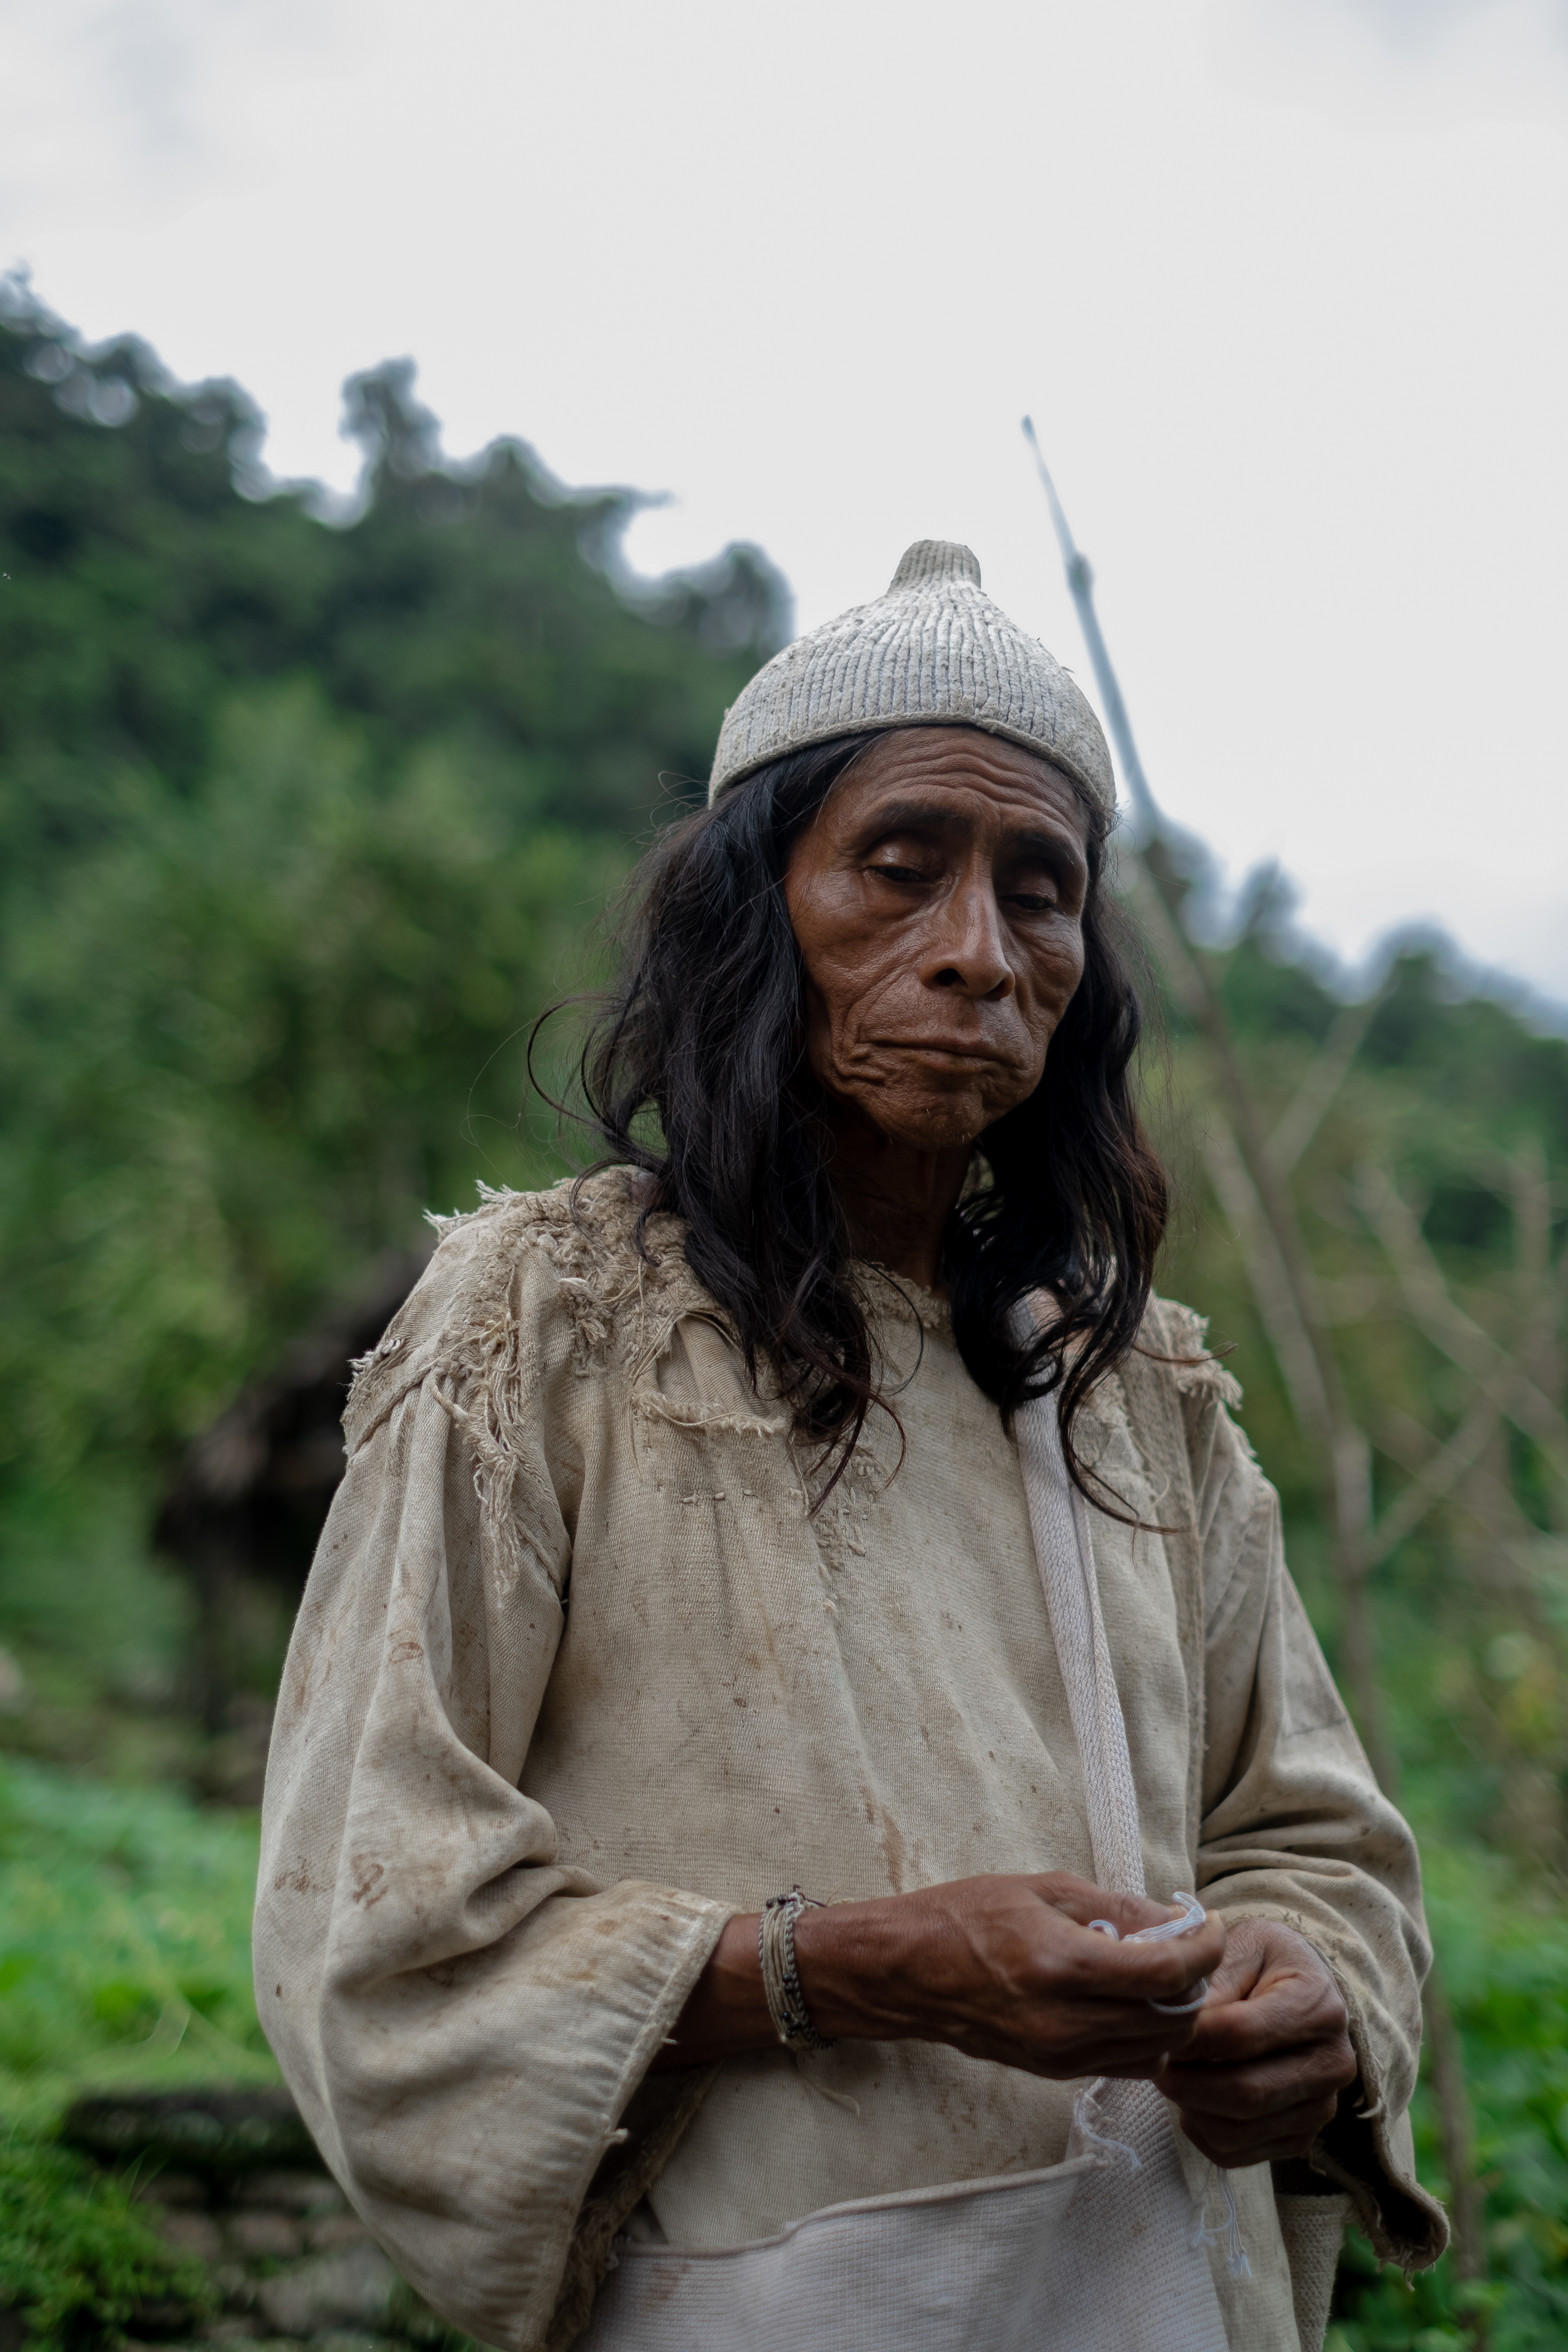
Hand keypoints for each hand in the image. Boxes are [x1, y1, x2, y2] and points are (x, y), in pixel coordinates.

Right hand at [656, 1873, 1224, 2078]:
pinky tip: (1130, 1999)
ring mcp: (1058, 2055)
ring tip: (1163, 1971)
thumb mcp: (1042, 1887)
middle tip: (1191, 1946)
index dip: (1204, 1949)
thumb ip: (1114, 1906)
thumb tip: (1174, 1919)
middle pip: (1171, 2020)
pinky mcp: (1051, 2071)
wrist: (903, 1972)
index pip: (1166, 1973)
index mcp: (1062, 1966)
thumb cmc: (964, 1915)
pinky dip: (1143, 2034)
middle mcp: (1065, 2023)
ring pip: (1154, 2049)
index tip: (1211, 1924)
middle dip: (1196, 1983)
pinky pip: (1123, 2062)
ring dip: (1173, 2012)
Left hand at [1154, 1917, 1356, 2166]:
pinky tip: (1192, 2100)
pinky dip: (1202, 2132)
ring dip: (1190, 2108)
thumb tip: (1178, 2021)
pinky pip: (1238, 2154)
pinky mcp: (1300, 2137)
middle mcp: (1331, 2064)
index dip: (1191, 2038)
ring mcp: (1320, 2107)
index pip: (1242, 2035)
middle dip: (1185, 2081)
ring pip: (1238, 2130)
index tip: (1156, 2032)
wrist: (1302, 1991)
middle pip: (1244, 2093)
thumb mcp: (1243, 1945)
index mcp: (1318, 2007)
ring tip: (1171, 2076)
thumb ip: (1212, 1979)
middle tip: (1154, 2062)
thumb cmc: (1266, 1962)